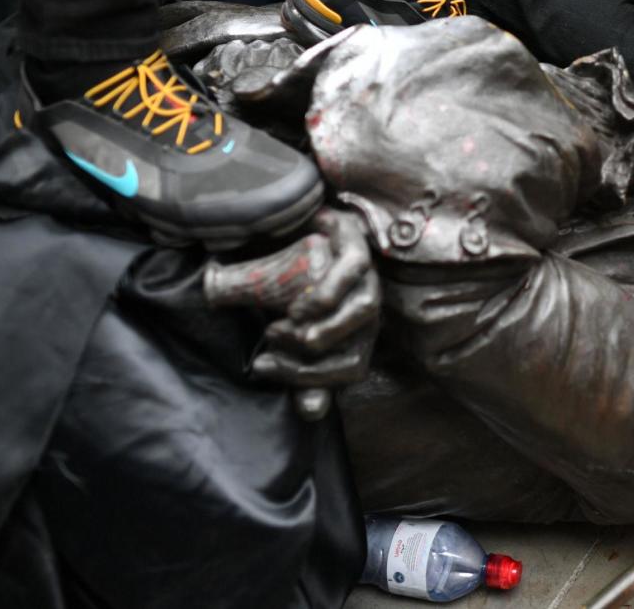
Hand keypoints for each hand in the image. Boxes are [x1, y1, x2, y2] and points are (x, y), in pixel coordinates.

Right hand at [204, 207, 379, 419]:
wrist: (285, 222)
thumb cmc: (285, 280)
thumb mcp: (283, 325)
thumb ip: (297, 363)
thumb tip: (314, 410)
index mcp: (356, 331)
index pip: (352, 370)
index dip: (311, 380)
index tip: (263, 366)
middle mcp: (369, 306)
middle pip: (361, 348)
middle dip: (313, 362)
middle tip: (270, 350)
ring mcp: (368, 274)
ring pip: (366, 309)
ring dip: (325, 330)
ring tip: (283, 328)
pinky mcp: (357, 241)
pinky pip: (356, 269)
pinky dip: (328, 293)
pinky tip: (300, 304)